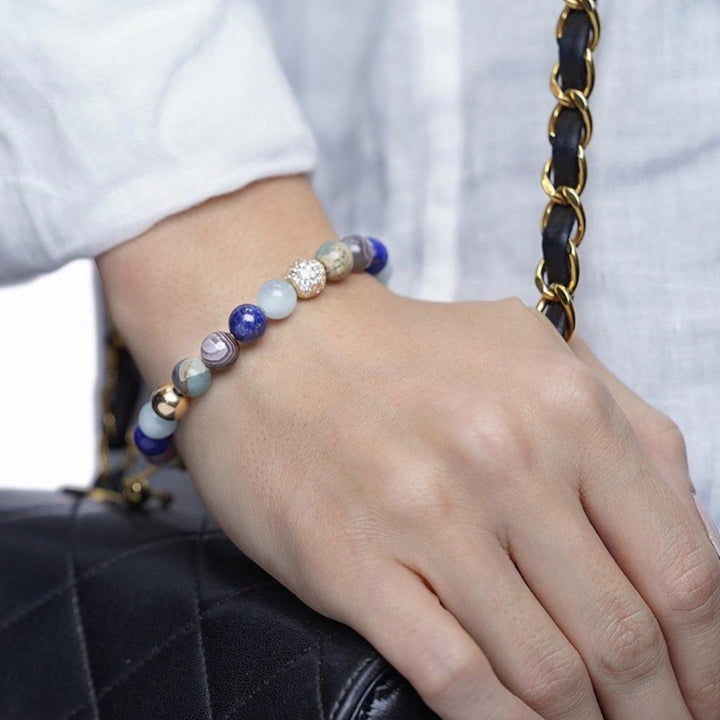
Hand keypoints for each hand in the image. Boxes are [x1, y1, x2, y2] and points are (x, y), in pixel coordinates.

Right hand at [181, 288, 719, 719]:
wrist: (278, 342)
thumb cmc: (407, 353)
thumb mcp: (533, 352)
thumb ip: (624, 426)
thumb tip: (685, 524)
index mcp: (567, 406)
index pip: (681, 566)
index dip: (710, 657)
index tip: (708, 695)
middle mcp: (508, 460)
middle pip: (622, 633)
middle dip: (659, 710)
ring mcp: (430, 518)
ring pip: (548, 673)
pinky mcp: (357, 566)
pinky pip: (457, 681)